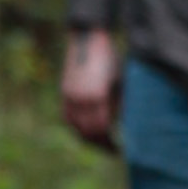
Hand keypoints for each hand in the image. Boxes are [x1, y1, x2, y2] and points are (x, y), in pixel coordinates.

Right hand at [60, 29, 120, 151]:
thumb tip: (122, 128)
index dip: (110, 143)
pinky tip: (87, 129)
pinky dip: (77, 127)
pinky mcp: (64, 92)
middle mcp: (81, 99)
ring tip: (100, 142)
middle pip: (88, 133)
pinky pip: (69, 117)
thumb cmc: (111, 59)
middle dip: (100, 144)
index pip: (102, 130)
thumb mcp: (120, 83)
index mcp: (98, 97)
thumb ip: (119, 106)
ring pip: (76, 127)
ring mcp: (70, 96)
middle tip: (112, 149)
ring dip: (88, 137)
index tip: (120, 149)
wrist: (88, 38)